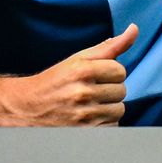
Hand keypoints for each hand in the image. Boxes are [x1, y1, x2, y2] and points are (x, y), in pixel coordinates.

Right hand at [6, 24, 138, 125]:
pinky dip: (104, 123)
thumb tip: (134, 29)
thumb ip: (110, 46)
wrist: (26, 107)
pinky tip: (88, 117)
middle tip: (90, 90)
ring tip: (89, 104)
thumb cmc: (56, 80)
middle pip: (122, 90)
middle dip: (109, 90)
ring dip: (108, 107)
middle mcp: (83, 92)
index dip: (110, 72)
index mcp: (82, 70)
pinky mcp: (84, 133)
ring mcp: (84, 115)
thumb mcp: (79, 58)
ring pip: (119, 110)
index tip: (95, 75)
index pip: (120, 70)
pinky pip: (112, 126)